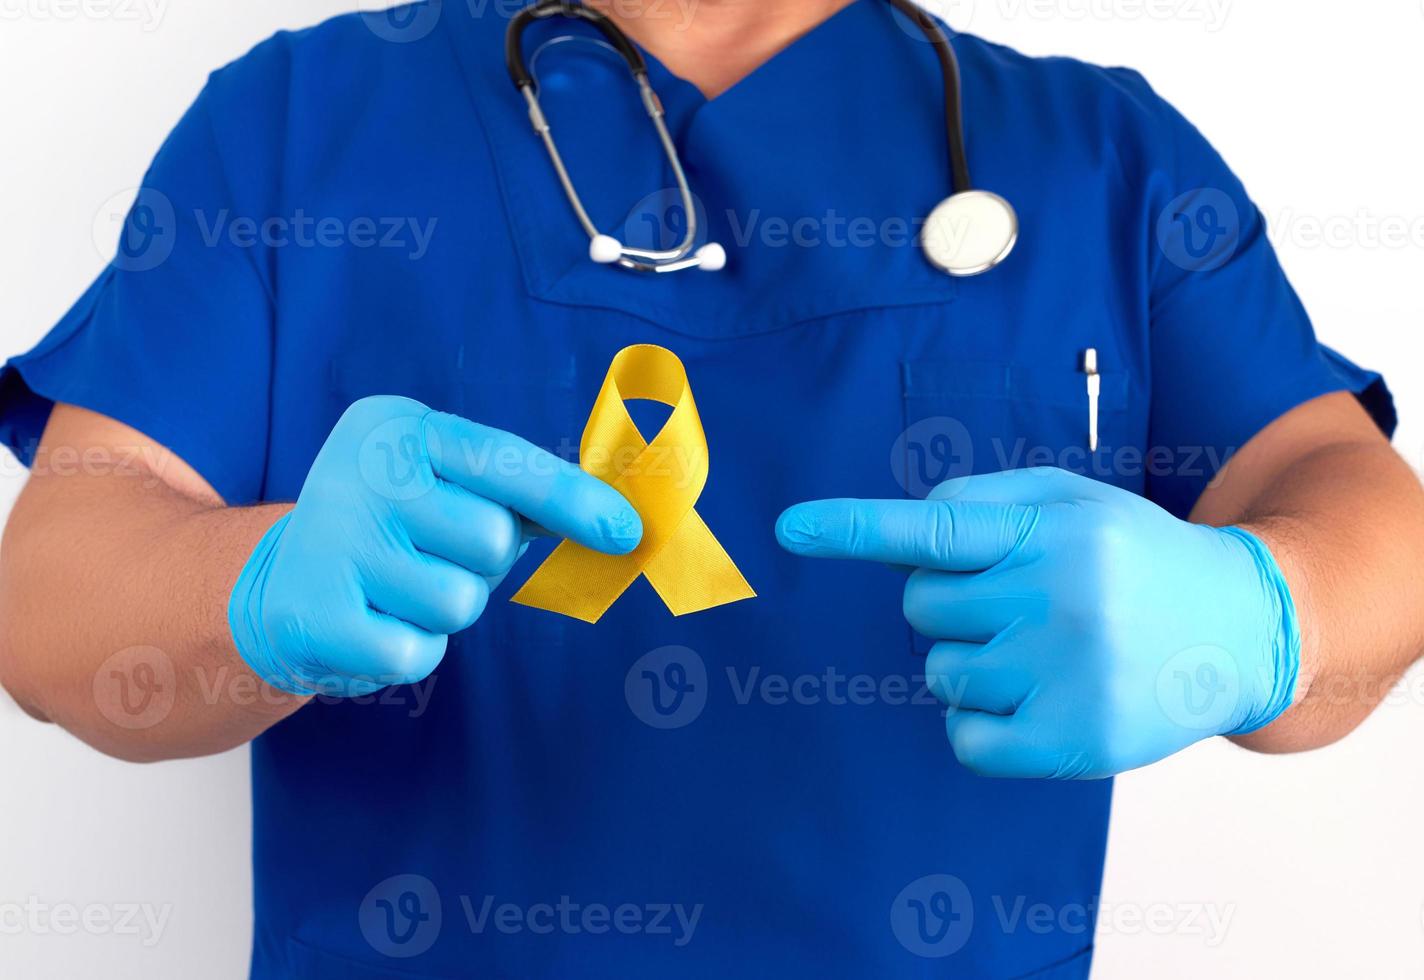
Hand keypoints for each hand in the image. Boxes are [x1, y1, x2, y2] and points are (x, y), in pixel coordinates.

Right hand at [228, 396, 641, 695]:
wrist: (275, 585)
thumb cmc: (395, 530)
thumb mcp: (444, 485)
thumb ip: (520, 494)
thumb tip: (617, 520)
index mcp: (397, 427)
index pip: (503, 460)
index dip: (572, 498)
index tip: (627, 531)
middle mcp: (360, 472)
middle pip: (492, 539)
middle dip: (482, 562)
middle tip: (431, 554)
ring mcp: (333, 542)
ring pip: (460, 601)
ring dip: (445, 607)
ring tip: (397, 587)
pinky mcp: (316, 614)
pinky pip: (419, 650)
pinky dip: (411, 648)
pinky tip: (372, 621)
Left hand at [776, 467, 1299, 778]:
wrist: (1242, 627)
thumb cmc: (1136, 557)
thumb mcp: (1075, 502)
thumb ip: (985, 499)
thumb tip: (901, 530)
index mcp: (1053, 531)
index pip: (934, 526)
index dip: (854, 528)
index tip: (790, 528)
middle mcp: (1059, 597)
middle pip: (920, 605)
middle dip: (951, 604)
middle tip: (1017, 604)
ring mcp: (1067, 673)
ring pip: (940, 672)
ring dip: (970, 664)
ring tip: (1042, 652)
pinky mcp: (1074, 741)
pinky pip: (965, 739)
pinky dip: (980, 725)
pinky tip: (1033, 701)